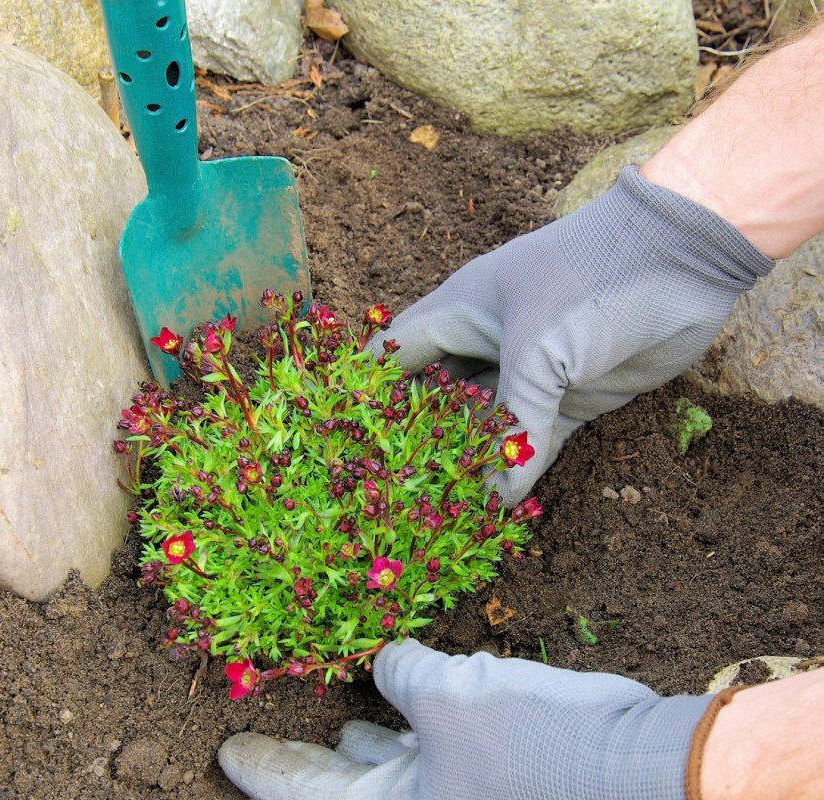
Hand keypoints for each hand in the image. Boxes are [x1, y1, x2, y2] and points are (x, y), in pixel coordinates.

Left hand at [218, 639, 712, 799]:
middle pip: (341, 785)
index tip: (228, 750)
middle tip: (262, 736)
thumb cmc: (530, 743)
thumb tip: (382, 662)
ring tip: (336, 712)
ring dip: (360, 736)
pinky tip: (402, 686)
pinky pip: (430, 745)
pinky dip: (410, 718)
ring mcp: (457, 789)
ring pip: (388, 766)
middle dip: (304, 756)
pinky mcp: (487, 768)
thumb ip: (399, 673)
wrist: (631, 764)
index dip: (264, 767)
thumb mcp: (446, 697)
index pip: (307, 794)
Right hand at [372, 167, 771, 505]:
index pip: (398, 353)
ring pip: (485, 421)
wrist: (680, 257)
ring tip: (442, 502)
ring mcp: (530, 371)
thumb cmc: (589, 280)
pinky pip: (535, 436)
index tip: (350, 436)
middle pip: (438, 395)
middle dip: (420, 435)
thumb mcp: (539, 350)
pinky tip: (502, 501)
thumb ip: (515, 424)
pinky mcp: (570, 395)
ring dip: (469, 457)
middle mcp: (487, 341)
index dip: (372, 390)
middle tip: (395, 485)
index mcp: (460, 311)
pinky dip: (520, 465)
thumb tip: (496, 495)